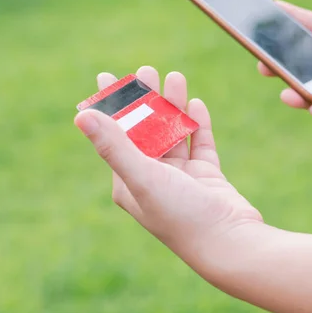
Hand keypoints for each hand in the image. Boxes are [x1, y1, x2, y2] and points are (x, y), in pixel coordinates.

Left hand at [74, 66, 262, 270]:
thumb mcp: (143, 177)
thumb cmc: (182, 215)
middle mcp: (153, 179)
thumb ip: (115, 146)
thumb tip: (81, 115)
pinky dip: (197, 124)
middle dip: (146, 100)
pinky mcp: (207, 177)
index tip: (107, 77)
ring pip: (174, 134)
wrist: (230, 242)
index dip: (112, 107)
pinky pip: (199, 144)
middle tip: (146, 70)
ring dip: (174, 106)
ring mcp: (182, 179)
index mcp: (129, 183)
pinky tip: (196, 104)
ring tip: (175, 77)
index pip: (116, 137)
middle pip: (146, 131)